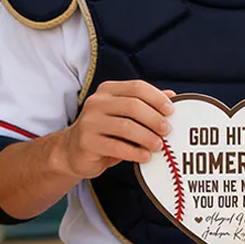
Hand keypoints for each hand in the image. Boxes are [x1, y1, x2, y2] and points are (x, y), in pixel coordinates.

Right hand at [55, 80, 174, 179]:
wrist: (73, 151)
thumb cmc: (105, 131)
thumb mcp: (124, 114)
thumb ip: (145, 103)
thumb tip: (172, 95)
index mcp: (108, 90)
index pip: (137, 87)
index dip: (157, 98)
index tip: (171, 111)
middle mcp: (96, 102)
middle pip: (133, 106)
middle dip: (154, 119)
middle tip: (167, 131)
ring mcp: (89, 122)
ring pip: (126, 127)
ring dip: (147, 137)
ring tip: (159, 146)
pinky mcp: (87, 142)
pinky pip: (117, 146)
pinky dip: (135, 152)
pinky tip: (145, 156)